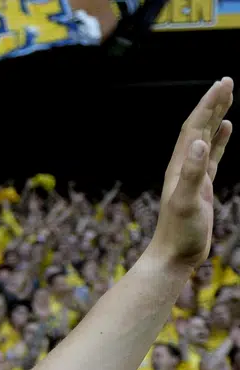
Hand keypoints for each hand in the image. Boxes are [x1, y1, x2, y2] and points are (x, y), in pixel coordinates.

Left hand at [149, 78, 232, 269]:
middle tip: (228, 81)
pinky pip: (213, 155)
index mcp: (180, 166)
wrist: (173, 256)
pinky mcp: (202, 185)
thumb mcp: (187, 202)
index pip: (195, 128)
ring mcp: (193, 175)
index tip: (223, 84)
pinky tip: (226, 129)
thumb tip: (199, 143)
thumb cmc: (179, 233)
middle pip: (200, 127)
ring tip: (228, 96)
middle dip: (213, 103)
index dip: (208, 104)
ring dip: (216, 116)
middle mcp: (184, 166)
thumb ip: (193, 174)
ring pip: (207, 137)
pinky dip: (220, 139)